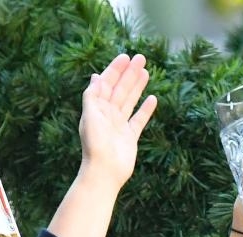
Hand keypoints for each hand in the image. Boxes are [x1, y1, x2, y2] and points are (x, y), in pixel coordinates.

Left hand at [79, 53, 156, 191]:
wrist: (104, 172)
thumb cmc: (95, 145)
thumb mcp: (90, 116)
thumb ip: (92, 96)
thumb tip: (96, 77)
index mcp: (96, 109)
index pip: (106, 84)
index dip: (114, 70)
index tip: (125, 57)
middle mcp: (107, 116)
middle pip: (119, 90)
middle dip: (129, 74)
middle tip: (141, 58)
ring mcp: (119, 126)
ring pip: (129, 101)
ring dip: (137, 86)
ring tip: (146, 71)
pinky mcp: (130, 138)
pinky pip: (139, 120)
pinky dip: (145, 110)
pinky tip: (152, 98)